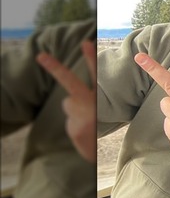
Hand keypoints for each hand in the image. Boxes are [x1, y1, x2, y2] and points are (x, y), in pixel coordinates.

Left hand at [36, 40, 96, 162]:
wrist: (102, 155)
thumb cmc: (102, 131)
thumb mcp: (100, 115)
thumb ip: (87, 104)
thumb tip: (68, 100)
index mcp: (98, 99)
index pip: (94, 75)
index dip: (90, 58)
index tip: (85, 42)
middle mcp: (90, 105)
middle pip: (70, 83)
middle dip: (54, 67)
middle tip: (40, 55)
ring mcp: (80, 116)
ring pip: (68, 105)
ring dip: (74, 112)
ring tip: (86, 123)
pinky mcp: (74, 127)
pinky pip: (69, 121)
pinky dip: (74, 126)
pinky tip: (84, 133)